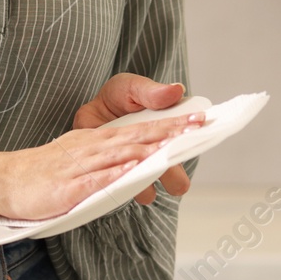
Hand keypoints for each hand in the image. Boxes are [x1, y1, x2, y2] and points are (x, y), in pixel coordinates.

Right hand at [0, 112, 204, 221]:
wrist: (1, 180)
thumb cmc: (41, 172)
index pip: (138, 129)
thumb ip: (108, 155)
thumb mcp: (77, 154)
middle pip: (135, 136)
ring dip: (149, 147)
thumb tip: (139, 157)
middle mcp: (90, 147)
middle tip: (199, 125)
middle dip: (168, 131)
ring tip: (176, 143)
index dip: (168, 123)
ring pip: (120, 153)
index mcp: (94, 139)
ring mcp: (79, 165)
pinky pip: (97, 178)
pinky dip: (118, 172)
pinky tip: (136, 170)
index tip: (198, 118)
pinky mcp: (69, 186)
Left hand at [73, 73, 197, 205]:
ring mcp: (135, 169)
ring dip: (143, 184)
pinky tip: (111, 175)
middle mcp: (155, 157)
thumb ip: (151, 92)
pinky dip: (117, 185)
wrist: (91, 108)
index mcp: (167, 136)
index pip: (186, 148)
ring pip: (147, 191)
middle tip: (162, 164)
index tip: (187, 142)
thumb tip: (176, 90)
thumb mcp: (131, 87)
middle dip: (171, 175)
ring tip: (134, 170)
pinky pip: (118, 191)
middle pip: (175, 180)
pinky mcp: (113, 175)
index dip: (189, 146)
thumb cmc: (119, 98)